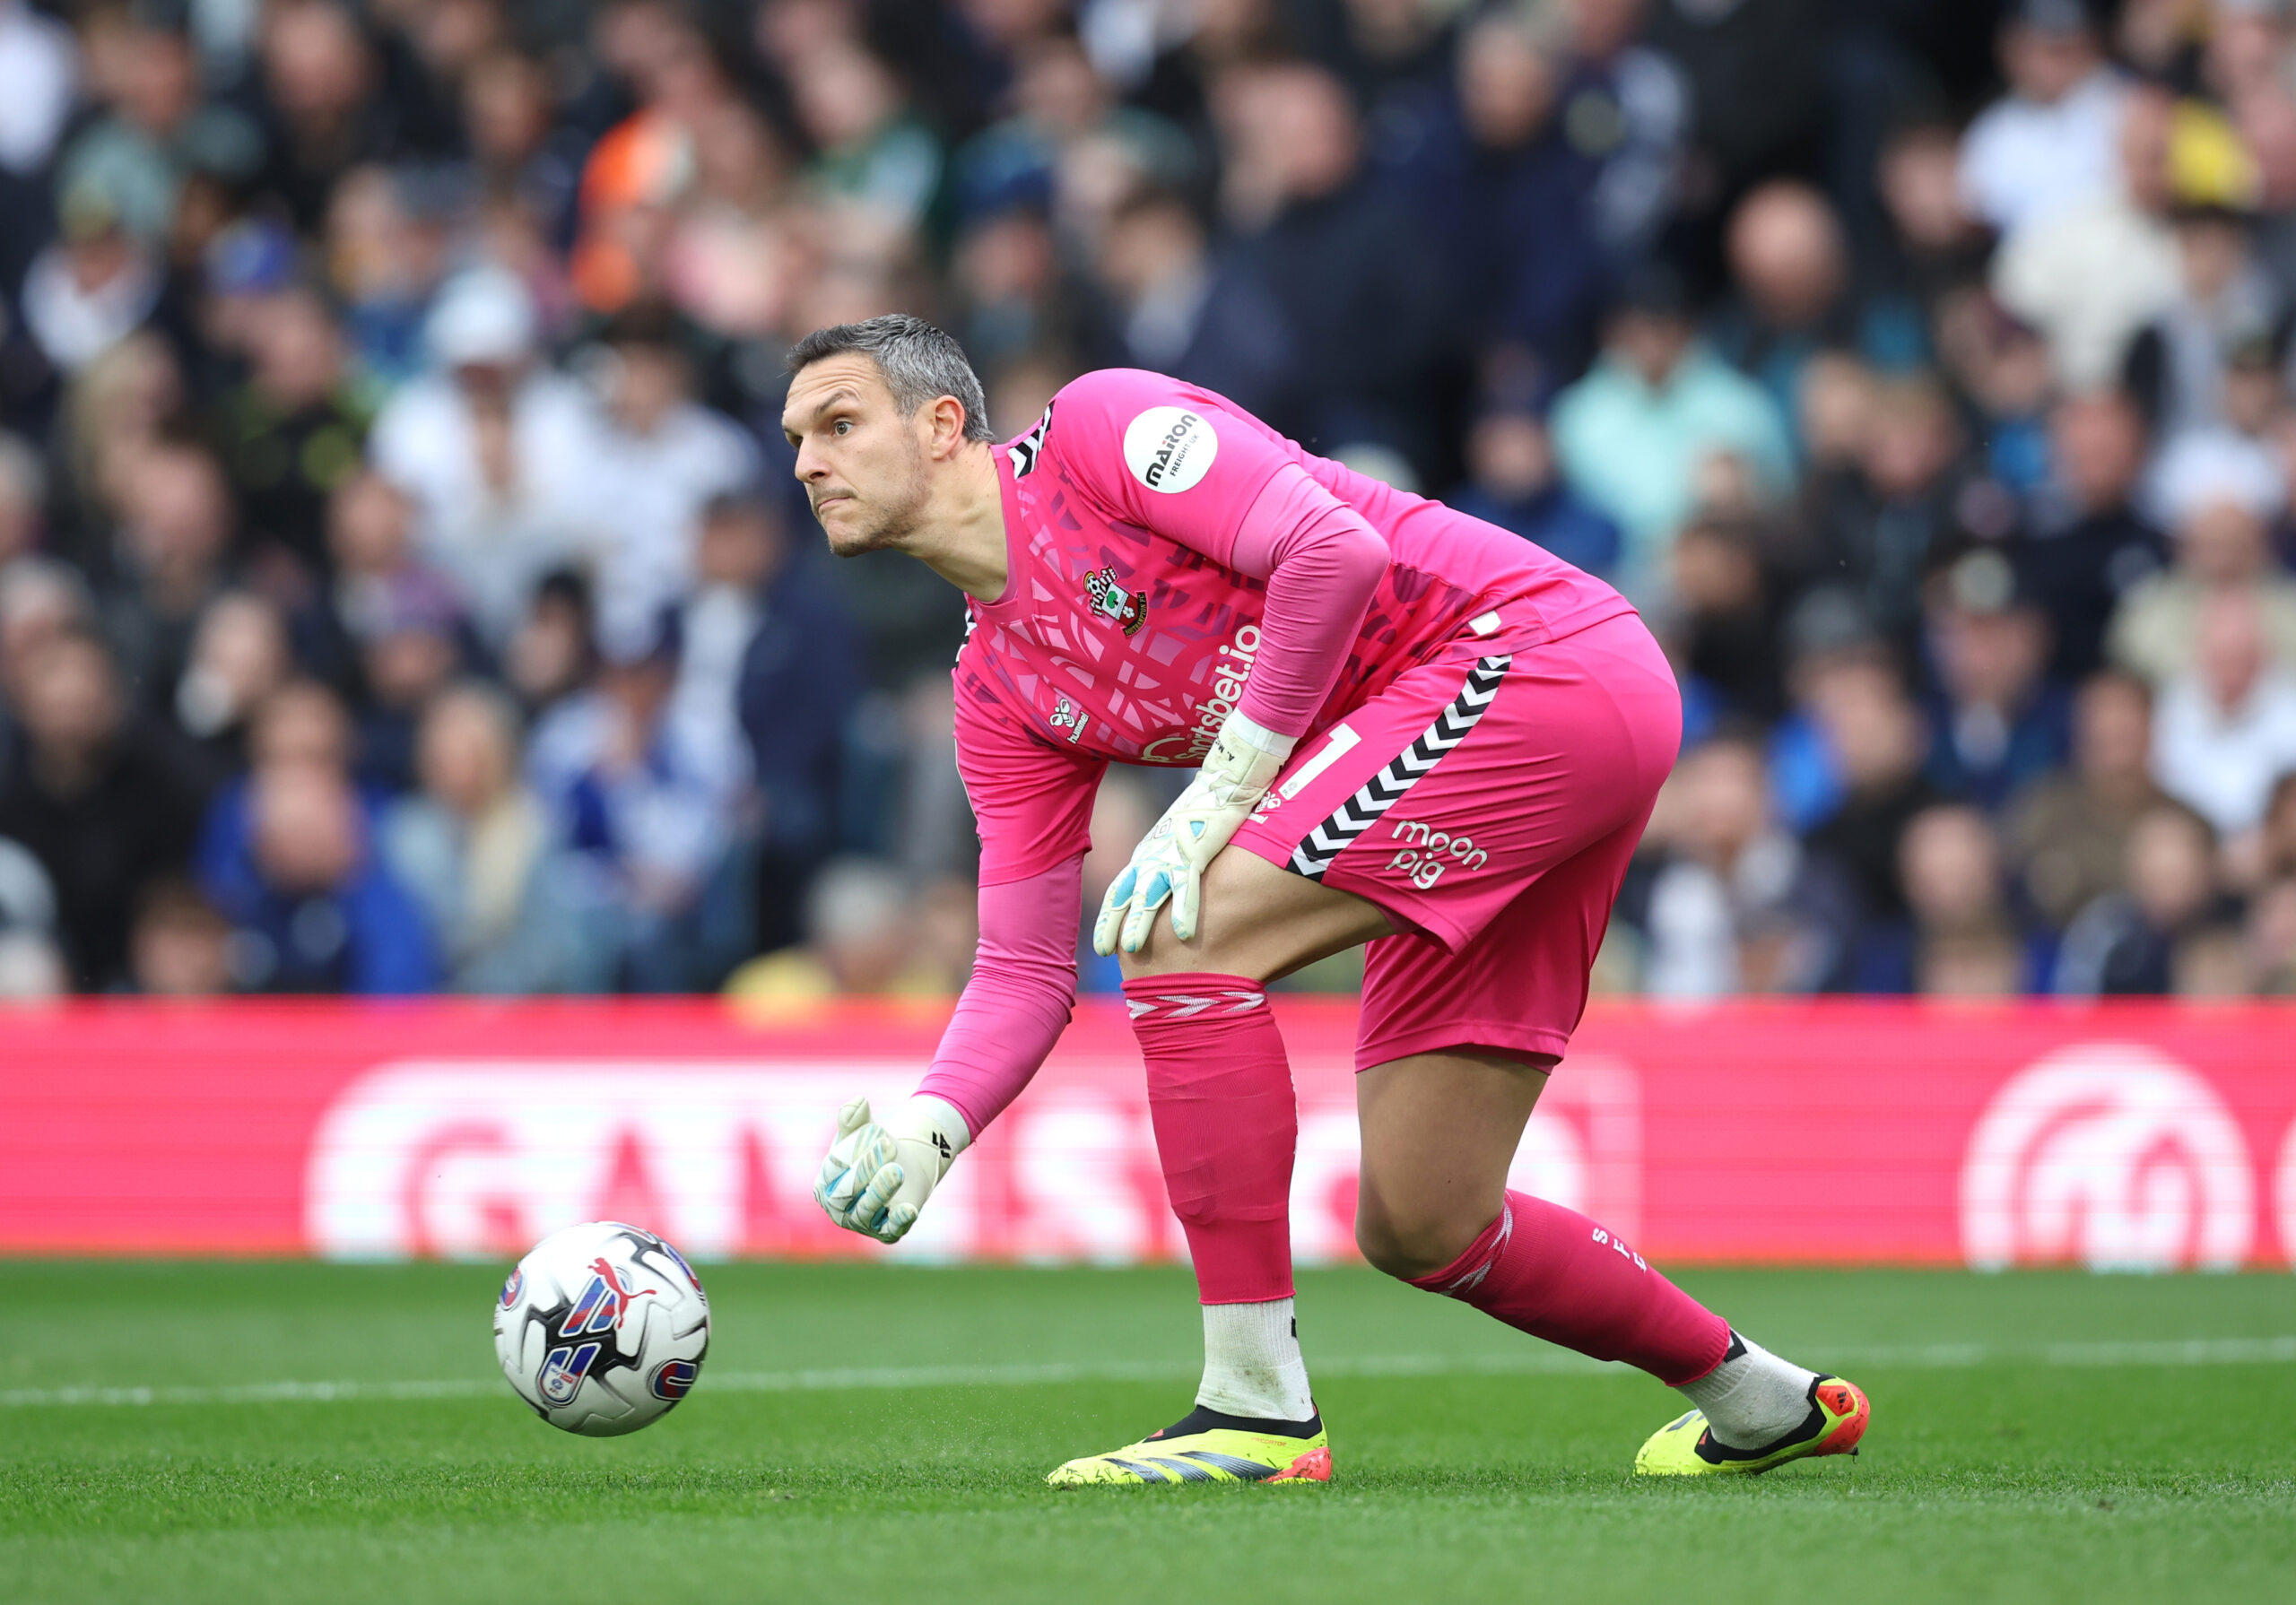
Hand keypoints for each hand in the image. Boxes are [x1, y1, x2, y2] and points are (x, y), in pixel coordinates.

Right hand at [813, 1094, 970, 1243]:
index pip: (832, 1169)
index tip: (877, 1133)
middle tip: (889, 1146)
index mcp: (823, 1184)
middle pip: (846, 1192)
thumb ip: (854, 1118)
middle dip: (866, 1169)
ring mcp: (862, 1223)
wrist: (904, 1164)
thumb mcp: (861, 1130)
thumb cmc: (872, 1147)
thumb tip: (857, 1102)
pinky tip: (910, 1209)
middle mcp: (838, 1208)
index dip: (852, 1152)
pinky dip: (899, 1221)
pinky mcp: (887, 1232)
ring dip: (881, 1191)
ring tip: (897, 1170)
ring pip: (867, 1210)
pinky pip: (891, 1230)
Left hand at [1093, 712, 1293, 955]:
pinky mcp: (1196, 849)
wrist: (1226, 775)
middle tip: (1106, 952)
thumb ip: (1175, 860)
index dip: (1111, 916)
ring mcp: (1172, 852)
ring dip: (1140, 922)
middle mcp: (1153, 853)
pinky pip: (1187, 885)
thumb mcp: (1182, 836)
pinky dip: (1183, 909)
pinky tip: (1181, 934)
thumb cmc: (1208, 805)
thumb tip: (1176, 883)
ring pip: (1149, 893)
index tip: (1103, 943)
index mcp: (1149, 851)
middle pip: (1126, 894)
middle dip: (1114, 924)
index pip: (1120, 889)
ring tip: (1132, 948)